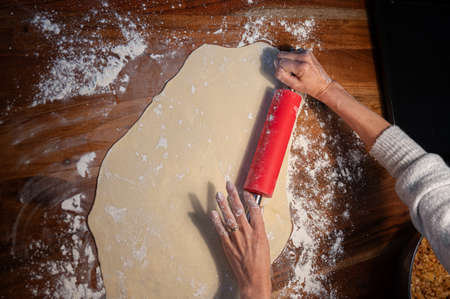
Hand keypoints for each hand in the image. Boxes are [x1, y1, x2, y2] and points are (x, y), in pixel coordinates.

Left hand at [209, 181, 270, 298]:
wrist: (253, 280)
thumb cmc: (261, 263)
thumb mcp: (265, 244)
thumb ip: (259, 229)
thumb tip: (257, 216)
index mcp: (260, 232)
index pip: (255, 210)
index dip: (249, 199)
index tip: (245, 191)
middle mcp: (248, 233)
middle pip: (240, 210)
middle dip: (233, 196)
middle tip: (228, 185)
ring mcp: (237, 239)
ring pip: (229, 218)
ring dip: (222, 205)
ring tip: (218, 194)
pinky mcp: (228, 246)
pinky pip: (221, 231)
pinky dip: (216, 221)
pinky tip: (212, 213)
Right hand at [274, 50, 333, 99]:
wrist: (323, 85)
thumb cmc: (310, 87)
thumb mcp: (294, 85)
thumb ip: (282, 76)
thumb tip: (276, 68)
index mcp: (301, 66)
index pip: (280, 63)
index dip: (280, 70)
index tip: (287, 76)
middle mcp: (304, 56)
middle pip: (281, 55)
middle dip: (281, 64)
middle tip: (289, 73)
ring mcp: (305, 53)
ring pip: (285, 53)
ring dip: (287, 61)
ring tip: (294, 70)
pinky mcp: (306, 51)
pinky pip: (291, 53)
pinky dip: (292, 59)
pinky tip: (297, 66)